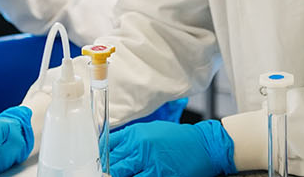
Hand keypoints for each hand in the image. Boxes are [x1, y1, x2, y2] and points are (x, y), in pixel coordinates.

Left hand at [108, 120, 236, 176]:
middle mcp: (140, 147)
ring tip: (117, 175)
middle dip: (107, 172)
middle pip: (112, 164)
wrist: (205, 146)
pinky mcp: (159, 175)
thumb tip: (110, 151)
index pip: (107, 146)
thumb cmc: (177, 139)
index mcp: (135, 134)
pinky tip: (137, 176)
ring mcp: (149, 163)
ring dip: (117, 176)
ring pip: (122, 174)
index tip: (98, 164)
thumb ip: (129, 140)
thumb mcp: (150, 131)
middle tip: (103, 174)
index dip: (101, 158)